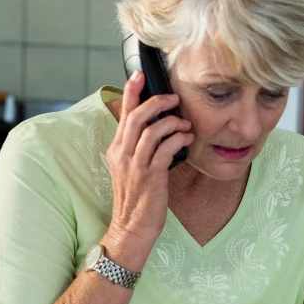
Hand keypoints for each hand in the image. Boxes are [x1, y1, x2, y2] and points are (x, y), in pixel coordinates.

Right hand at [102, 71, 193, 268]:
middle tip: (174, 98)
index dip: (131, 92)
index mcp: (116, 149)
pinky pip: (165, 148)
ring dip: (172, 122)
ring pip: (151, 130)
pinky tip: (186, 139)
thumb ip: (141, 148)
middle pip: (137, 117)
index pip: (123, 114)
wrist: (131, 228)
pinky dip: (178, 139)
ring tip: (185, 124)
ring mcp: (135, 165)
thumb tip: (161, 128)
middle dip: (157, 102)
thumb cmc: (137, 199)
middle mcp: (122, 154)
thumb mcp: (133, 168)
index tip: (139, 75)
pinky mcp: (150, 176)